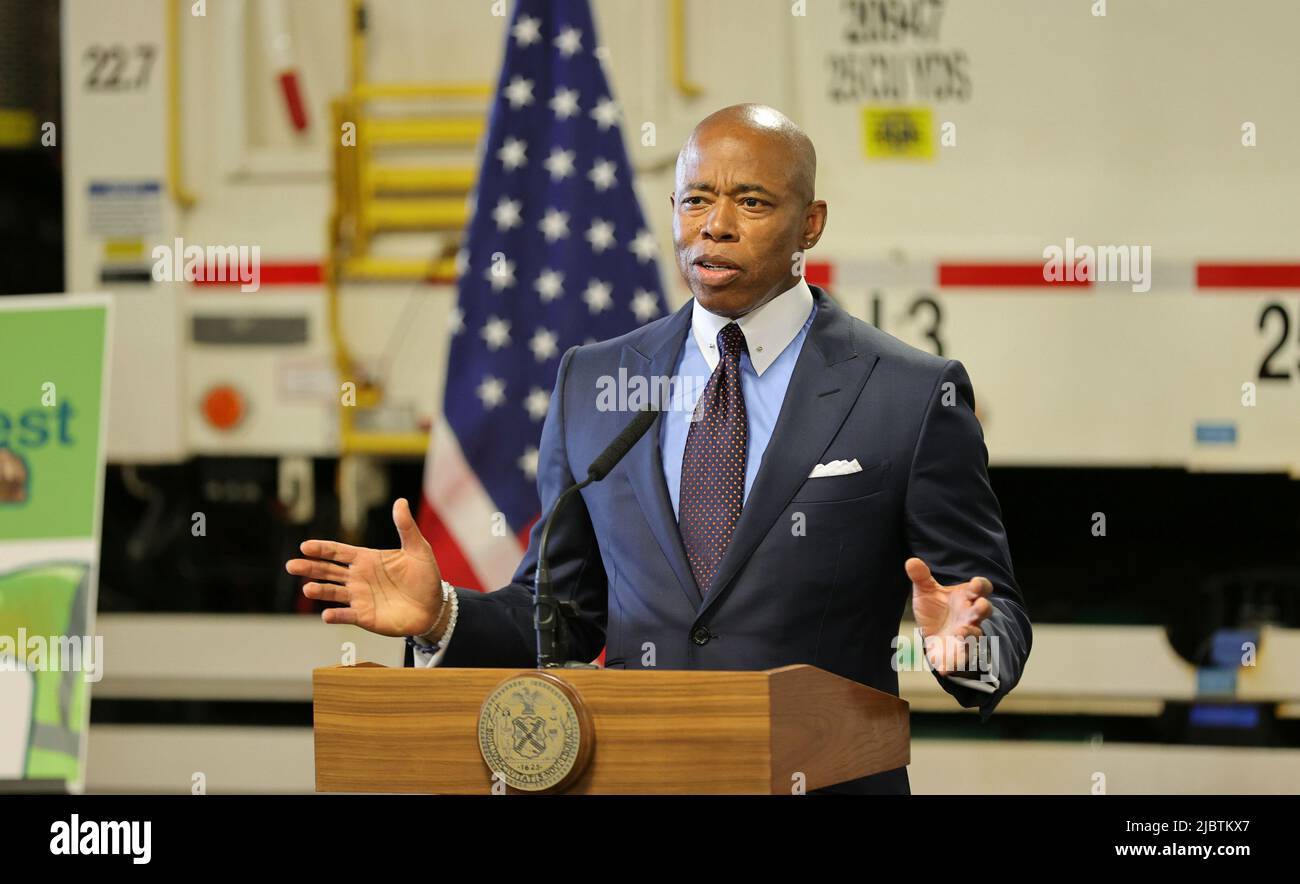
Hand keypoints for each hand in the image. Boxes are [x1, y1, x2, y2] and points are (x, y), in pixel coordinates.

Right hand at [286, 498, 444, 638]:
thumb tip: (400, 501)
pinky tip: (326, 615)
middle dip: (310, 567)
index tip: (305, 546)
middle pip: (328, 570)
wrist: (434, 607)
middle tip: (291, 565)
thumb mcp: (418, 548)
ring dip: (319, 590)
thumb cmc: (425, 576)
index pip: (338, 552)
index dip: (322, 549)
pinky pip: (346, 615)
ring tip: (308, 588)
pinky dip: (336, 615)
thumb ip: (406, 527)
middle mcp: (358, 578)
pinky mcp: (364, 616)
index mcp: (366, 559)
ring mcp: (359, 598)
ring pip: (332, 592)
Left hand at [906, 556, 992, 675]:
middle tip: (981, 606)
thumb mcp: (926, 591)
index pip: (981, 588)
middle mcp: (970, 615)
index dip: (981, 586)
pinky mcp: (958, 652)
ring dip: (970, 634)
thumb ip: (921, 577)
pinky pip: (961, 659)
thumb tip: (910, 561)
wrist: (933, 633)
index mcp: (967, 597)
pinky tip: (944, 669)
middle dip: (984, 608)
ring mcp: (967, 634)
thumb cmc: (936, 608)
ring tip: (960, 633)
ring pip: (975, 635)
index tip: (976, 584)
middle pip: (984, 610)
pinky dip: (954, 664)